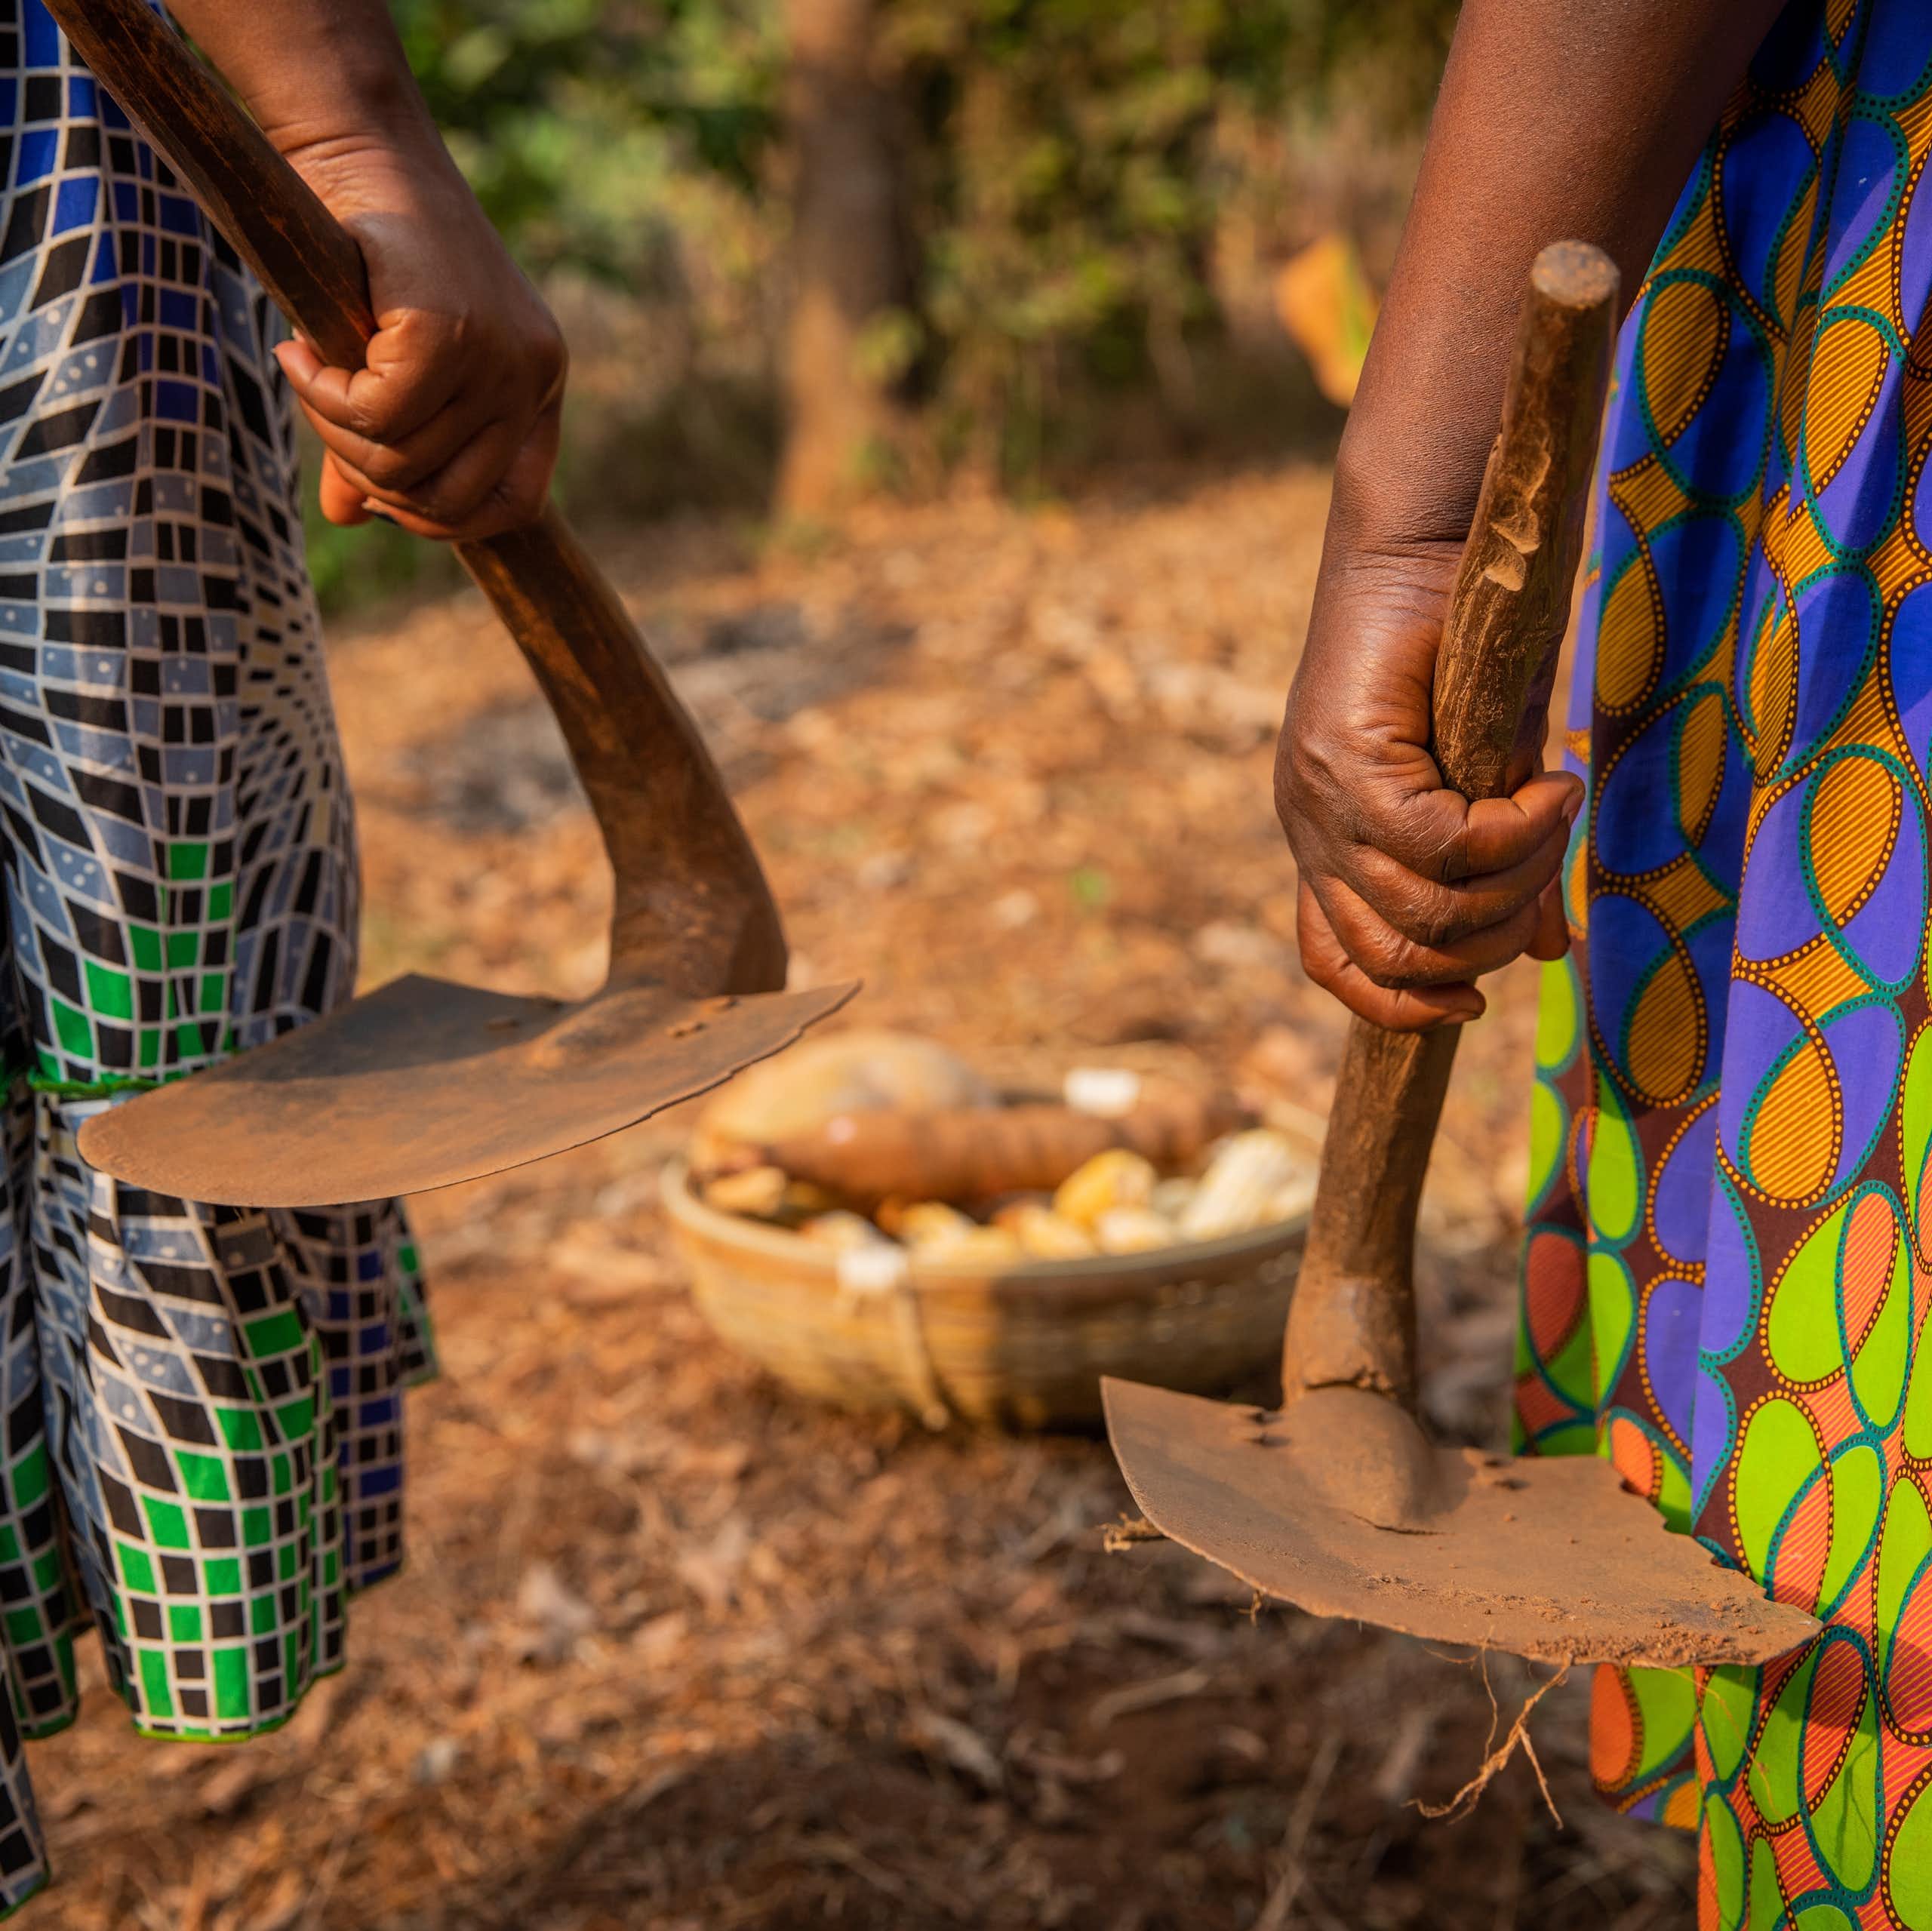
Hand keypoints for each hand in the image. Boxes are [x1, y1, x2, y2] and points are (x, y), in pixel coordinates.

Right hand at [272, 143, 565, 542]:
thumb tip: (347, 518)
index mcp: (537, 387)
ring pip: (404, 463)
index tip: (383, 489)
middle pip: (451, 499)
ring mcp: (499, 357)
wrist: (356, 146)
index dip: (445, 519)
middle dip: (375, 480)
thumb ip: (380, 441)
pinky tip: (297, 353)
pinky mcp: (449, 333)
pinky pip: (375, 418)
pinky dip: (322, 398)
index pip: (516, 505)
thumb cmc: (370, 254)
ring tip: (309, 373)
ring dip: (336, 431)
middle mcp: (533, 376)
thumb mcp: (387, 359)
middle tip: (327, 418)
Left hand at [1274, 495, 1581, 1031]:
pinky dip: (1514, 832)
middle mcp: (1309, 831)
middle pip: (1395, 955)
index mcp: (1326, 845)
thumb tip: (1550, 951)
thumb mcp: (1493, 781)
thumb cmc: (1465, 654)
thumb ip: (1504, 867)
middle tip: (1550, 876)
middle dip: (1491, 941)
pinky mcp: (1346, 760)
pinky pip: (1440, 843)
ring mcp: (1319, 799)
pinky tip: (1552, 787)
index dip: (1404, 1005)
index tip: (1477, 999)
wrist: (1429, 541)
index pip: (1335, 963)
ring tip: (1556, 819)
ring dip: (1514, 883)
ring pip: (1424, 908)